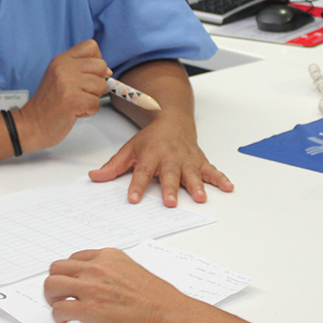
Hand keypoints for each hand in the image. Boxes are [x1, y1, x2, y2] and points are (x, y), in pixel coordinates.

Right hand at [14, 40, 110, 152]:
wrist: (32, 124)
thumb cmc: (49, 104)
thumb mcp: (60, 77)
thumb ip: (80, 69)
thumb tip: (108, 71)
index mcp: (62, 60)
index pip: (91, 46)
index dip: (96, 60)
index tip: (89, 74)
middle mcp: (64, 67)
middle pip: (101, 65)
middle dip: (97, 82)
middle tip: (81, 92)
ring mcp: (68, 83)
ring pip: (101, 85)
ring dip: (93, 98)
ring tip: (76, 102)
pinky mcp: (72, 100)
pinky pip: (96, 103)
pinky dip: (89, 111)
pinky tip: (74, 111)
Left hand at [44, 248, 192, 322]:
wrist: (167, 315)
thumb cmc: (158, 300)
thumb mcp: (133, 273)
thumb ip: (113, 275)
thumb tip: (103, 288)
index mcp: (109, 257)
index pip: (76, 258)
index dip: (70, 272)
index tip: (72, 282)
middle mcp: (97, 267)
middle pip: (58, 268)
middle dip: (57, 282)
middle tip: (60, 294)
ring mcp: (91, 286)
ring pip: (52, 285)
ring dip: (52, 297)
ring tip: (60, 306)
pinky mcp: (88, 308)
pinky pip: (59, 308)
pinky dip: (58, 315)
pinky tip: (65, 320)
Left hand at [89, 113, 233, 205]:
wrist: (172, 120)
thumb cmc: (150, 139)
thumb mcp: (129, 149)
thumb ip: (113, 166)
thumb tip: (93, 177)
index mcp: (151, 155)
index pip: (142, 172)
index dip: (137, 186)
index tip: (133, 199)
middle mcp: (170, 157)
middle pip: (169, 175)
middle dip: (170, 189)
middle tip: (170, 203)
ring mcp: (187, 160)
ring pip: (192, 174)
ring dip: (197, 186)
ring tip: (201, 198)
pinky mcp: (200, 161)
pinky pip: (212, 170)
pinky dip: (221, 178)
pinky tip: (229, 187)